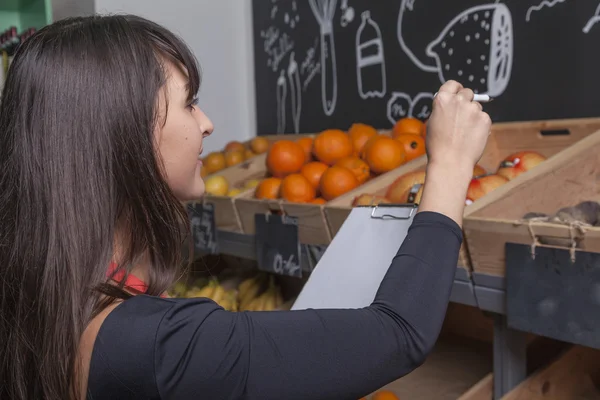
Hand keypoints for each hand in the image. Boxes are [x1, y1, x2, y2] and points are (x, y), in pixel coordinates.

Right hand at [417, 81, 491, 225]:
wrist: (450, 162)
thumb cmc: (438, 146)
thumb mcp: (433, 123)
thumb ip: (443, 110)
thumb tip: (451, 105)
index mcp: (442, 99)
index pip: (452, 84)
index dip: (456, 89)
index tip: (458, 92)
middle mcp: (458, 100)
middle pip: (467, 92)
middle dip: (466, 100)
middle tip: (462, 115)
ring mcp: (473, 109)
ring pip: (476, 106)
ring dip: (473, 115)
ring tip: (464, 133)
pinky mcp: (485, 119)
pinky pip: (483, 118)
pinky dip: (479, 126)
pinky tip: (471, 137)